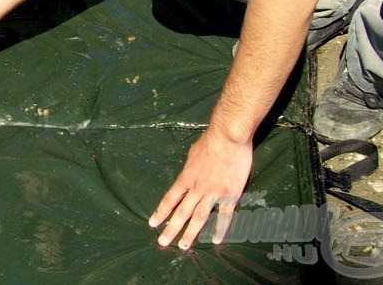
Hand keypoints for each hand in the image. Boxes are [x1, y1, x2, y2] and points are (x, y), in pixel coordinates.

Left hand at [148, 128, 252, 248]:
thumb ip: (190, 167)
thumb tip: (189, 173)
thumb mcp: (192, 153)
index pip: (170, 198)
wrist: (228, 136)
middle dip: (171, 228)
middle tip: (163, 243)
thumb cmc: (210, 141)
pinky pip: (224, 215)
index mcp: (186, 177)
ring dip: (190, 233)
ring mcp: (213, 192)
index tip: (152, 223)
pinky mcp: (230, 194)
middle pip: (181, 212)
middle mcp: (197, 188)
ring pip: (199, 217)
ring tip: (183, 246)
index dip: (161, 212)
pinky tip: (216, 240)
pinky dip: (220, 228)